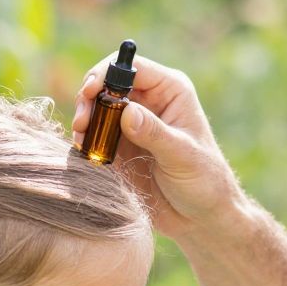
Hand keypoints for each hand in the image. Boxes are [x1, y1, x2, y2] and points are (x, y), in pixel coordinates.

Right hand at [70, 51, 242, 239]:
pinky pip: (95, 134)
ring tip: (82, 142)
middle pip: (107, 84)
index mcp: (170, 91)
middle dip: (89, 99)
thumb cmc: (205, 182)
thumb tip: (126, 111)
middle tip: (81, 124)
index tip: (89, 92)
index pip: (132, 67)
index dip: (106, 74)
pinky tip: (86, 155)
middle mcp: (150, 101)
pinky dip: (86, 141)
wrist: (201, 217)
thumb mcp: (182, 156)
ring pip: (97, 109)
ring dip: (84, 121)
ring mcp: (132, 123)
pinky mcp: (120, 145)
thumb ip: (155, 133)